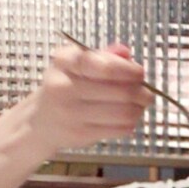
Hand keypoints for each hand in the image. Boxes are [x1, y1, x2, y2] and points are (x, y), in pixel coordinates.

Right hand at [26, 42, 153, 154]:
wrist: (41, 121)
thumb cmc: (64, 87)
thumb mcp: (75, 63)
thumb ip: (102, 57)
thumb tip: (126, 53)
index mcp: (65, 62)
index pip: (106, 67)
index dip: (130, 71)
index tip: (140, 73)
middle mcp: (65, 87)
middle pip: (121, 92)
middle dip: (141, 92)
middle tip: (147, 93)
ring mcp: (72, 113)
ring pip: (123, 113)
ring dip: (139, 109)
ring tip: (140, 106)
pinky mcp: (81, 134)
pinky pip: (118, 129)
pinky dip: (130, 124)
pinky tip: (129, 119)